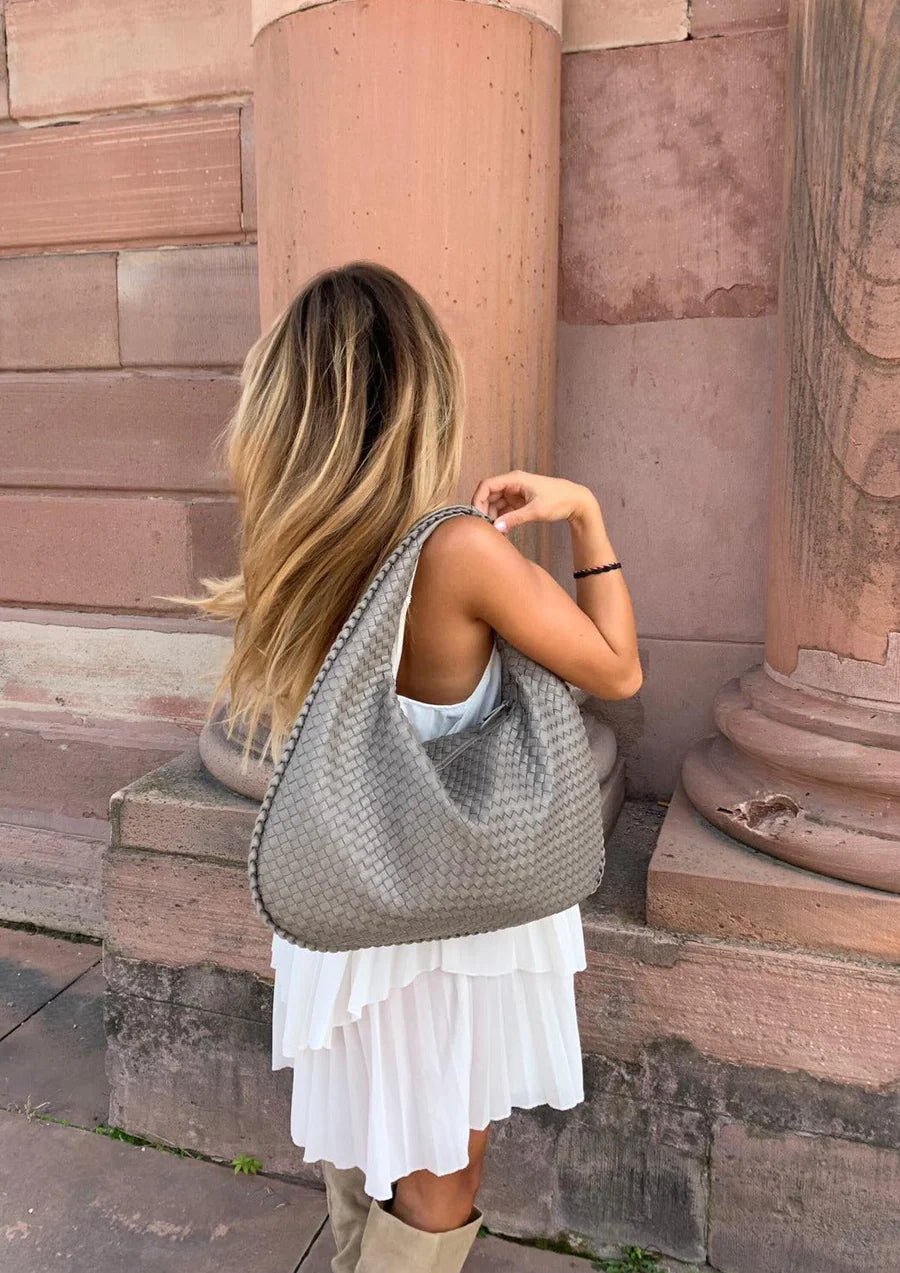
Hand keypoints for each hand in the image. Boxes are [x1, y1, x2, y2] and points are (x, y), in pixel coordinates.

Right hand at [471, 470, 599, 533]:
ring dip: (493, 516)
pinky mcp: (520, 501)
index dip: (478, 499)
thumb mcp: (536, 511)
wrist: (576, 502)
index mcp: (515, 479)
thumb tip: (496, 527)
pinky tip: (503, 530)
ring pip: (496, 503)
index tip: (476, 515)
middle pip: (489, 495)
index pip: (487, 485)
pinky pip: (505, 509)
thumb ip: (514, 519)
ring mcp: (516, 493)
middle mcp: (513, 484)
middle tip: (485, 527)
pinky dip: (502, 519)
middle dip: (484, 510)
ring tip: (495, 531)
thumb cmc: (559, 500)